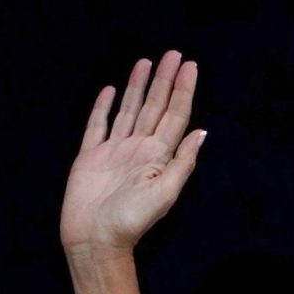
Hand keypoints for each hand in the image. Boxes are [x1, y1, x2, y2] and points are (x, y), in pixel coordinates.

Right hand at [60, 51, 205, 254]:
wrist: (95, 239)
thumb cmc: (130, 222)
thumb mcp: (164, 194)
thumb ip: (182, 162)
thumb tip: (202, 132)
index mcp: (158, 157)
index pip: (175, 116)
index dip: (183, 91)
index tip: (190, 67)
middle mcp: (138, 150)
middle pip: (155, 108)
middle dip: (165, 81)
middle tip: (173, 54)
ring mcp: (115, 152)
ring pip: (129, 110)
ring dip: (139, 87)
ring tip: (147, 63)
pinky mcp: (91, 156)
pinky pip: (98, 126)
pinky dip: (104, 107)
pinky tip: (110, 92)